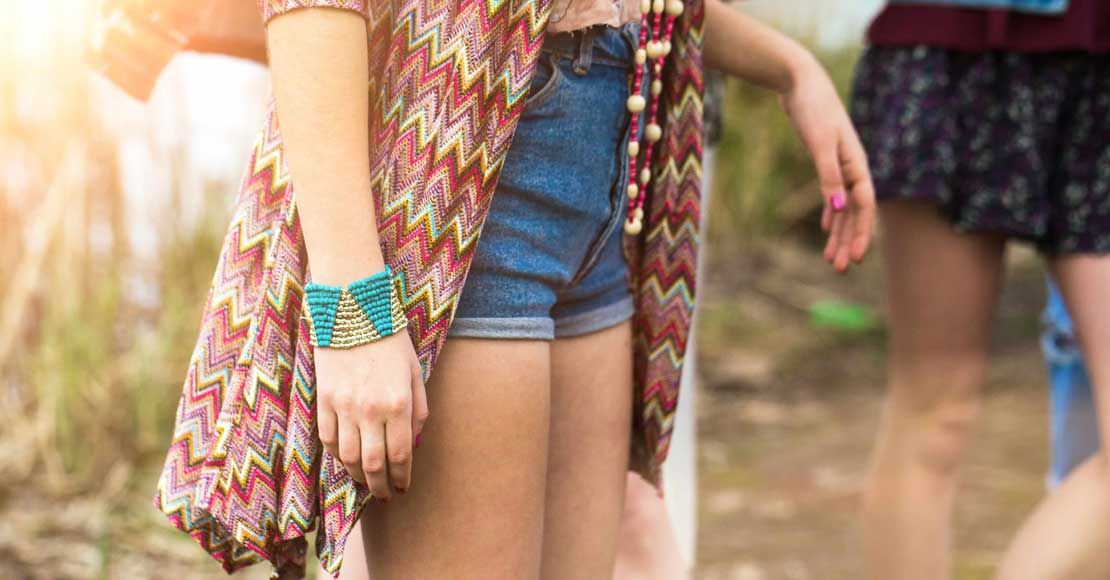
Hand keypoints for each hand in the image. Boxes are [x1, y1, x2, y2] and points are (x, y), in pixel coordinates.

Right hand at [315, 330, 428, 499]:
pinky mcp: (324, 400)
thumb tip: (413, 444)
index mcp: (398, 404)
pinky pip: (328, 439)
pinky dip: (336, 455)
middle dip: (380, 486)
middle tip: (384, 495)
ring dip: (357, 476)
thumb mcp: (415, 374)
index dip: (402, 478)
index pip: (401, 455)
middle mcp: (370, 410)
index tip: (403, 488)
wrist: (354, 312)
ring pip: (347, 457)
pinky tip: (345, 460)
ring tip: (366, 482)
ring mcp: (343, 406)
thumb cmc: (391, 342)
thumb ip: (418, 411)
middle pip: (373, 464)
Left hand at [779, 55, 875, 272]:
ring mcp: (840, 165)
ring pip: (844, 207)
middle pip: (855, 213)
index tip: (857, 259)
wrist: (801, 83)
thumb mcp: (821, 143)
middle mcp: (853, 168)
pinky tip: (827, 229)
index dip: (862, 233)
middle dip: (849, 241)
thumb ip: (829, 175)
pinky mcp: (826, 161)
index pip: (864, 207)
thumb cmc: (814, 109)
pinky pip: (833, 194)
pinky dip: (831, 213)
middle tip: (840, 269)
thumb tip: (840, 207)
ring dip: (839, 233)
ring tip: (832, 259)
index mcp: (857, 165)